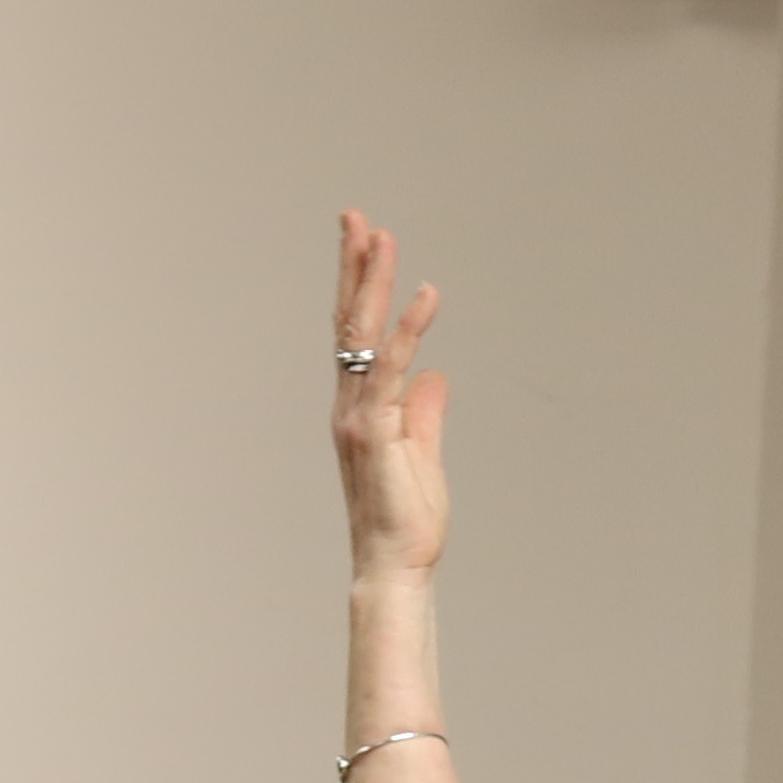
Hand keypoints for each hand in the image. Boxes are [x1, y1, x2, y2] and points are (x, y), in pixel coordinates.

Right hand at [334, 210, 448, 587]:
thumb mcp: (423, 454)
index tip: (365, 242)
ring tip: (380, 236)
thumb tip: (434, 377)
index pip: (356, 336)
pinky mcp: (377, 432)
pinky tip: (425, 294)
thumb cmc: (406, 521)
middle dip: (352, 266)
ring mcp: (358, 417)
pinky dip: (410, 330)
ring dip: (373, 283)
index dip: (359, 288)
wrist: (396, 566)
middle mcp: (350, 405)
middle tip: (354, 216)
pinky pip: (393, 370)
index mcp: (360, 407)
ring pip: (363, 336)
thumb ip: (424, 412)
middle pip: (348, 322)